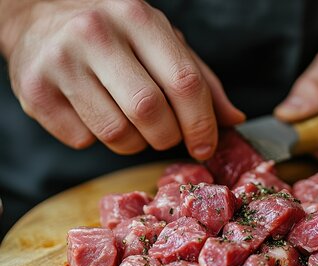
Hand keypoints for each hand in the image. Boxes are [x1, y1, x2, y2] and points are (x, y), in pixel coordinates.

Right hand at [1, 0, 243, 158]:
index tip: (205, 146)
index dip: (201, 124)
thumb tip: (234, 119)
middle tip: (164, 134)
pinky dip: (97, 139)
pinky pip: (83, 140)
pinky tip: (93, 114)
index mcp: (138, 18)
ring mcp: (61, 61)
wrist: (42, 21)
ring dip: (133, 143)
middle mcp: (96, 33)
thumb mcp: (163, 45)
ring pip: (117, 134)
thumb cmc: (115, 36)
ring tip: (128, 122)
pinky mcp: (35, 90)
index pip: (185, 83)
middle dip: (166, 137)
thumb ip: (201, 81)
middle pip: (150, 113)